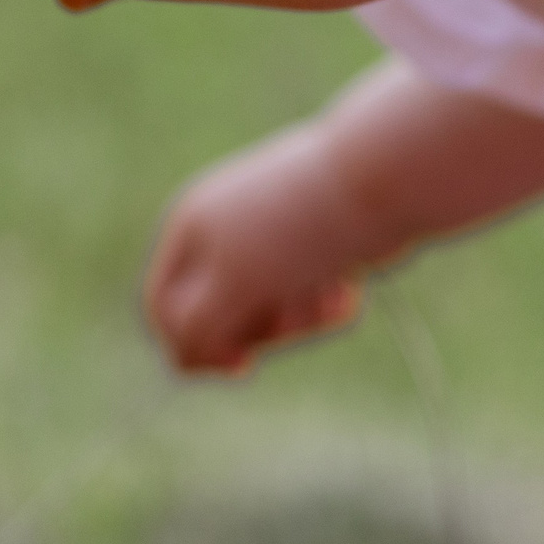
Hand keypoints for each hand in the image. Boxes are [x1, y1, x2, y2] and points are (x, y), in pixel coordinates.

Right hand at [142, 124, 384, 374]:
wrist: (381, 180)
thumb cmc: (301, 228)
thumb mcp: (233, 285)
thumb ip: (196, 328)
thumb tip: (181, 362)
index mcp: (191, 225)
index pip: (161, 307)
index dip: (192, 345)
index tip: (241, 363)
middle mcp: (224, 230)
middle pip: (218, 318)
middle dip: (260, 328)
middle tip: (294, 317)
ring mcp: (270, 239)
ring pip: (267, 316)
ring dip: (298, 319)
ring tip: (329, 294)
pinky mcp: (312, 249)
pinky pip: (306, 303)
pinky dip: (326, 306)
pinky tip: (348, 288)